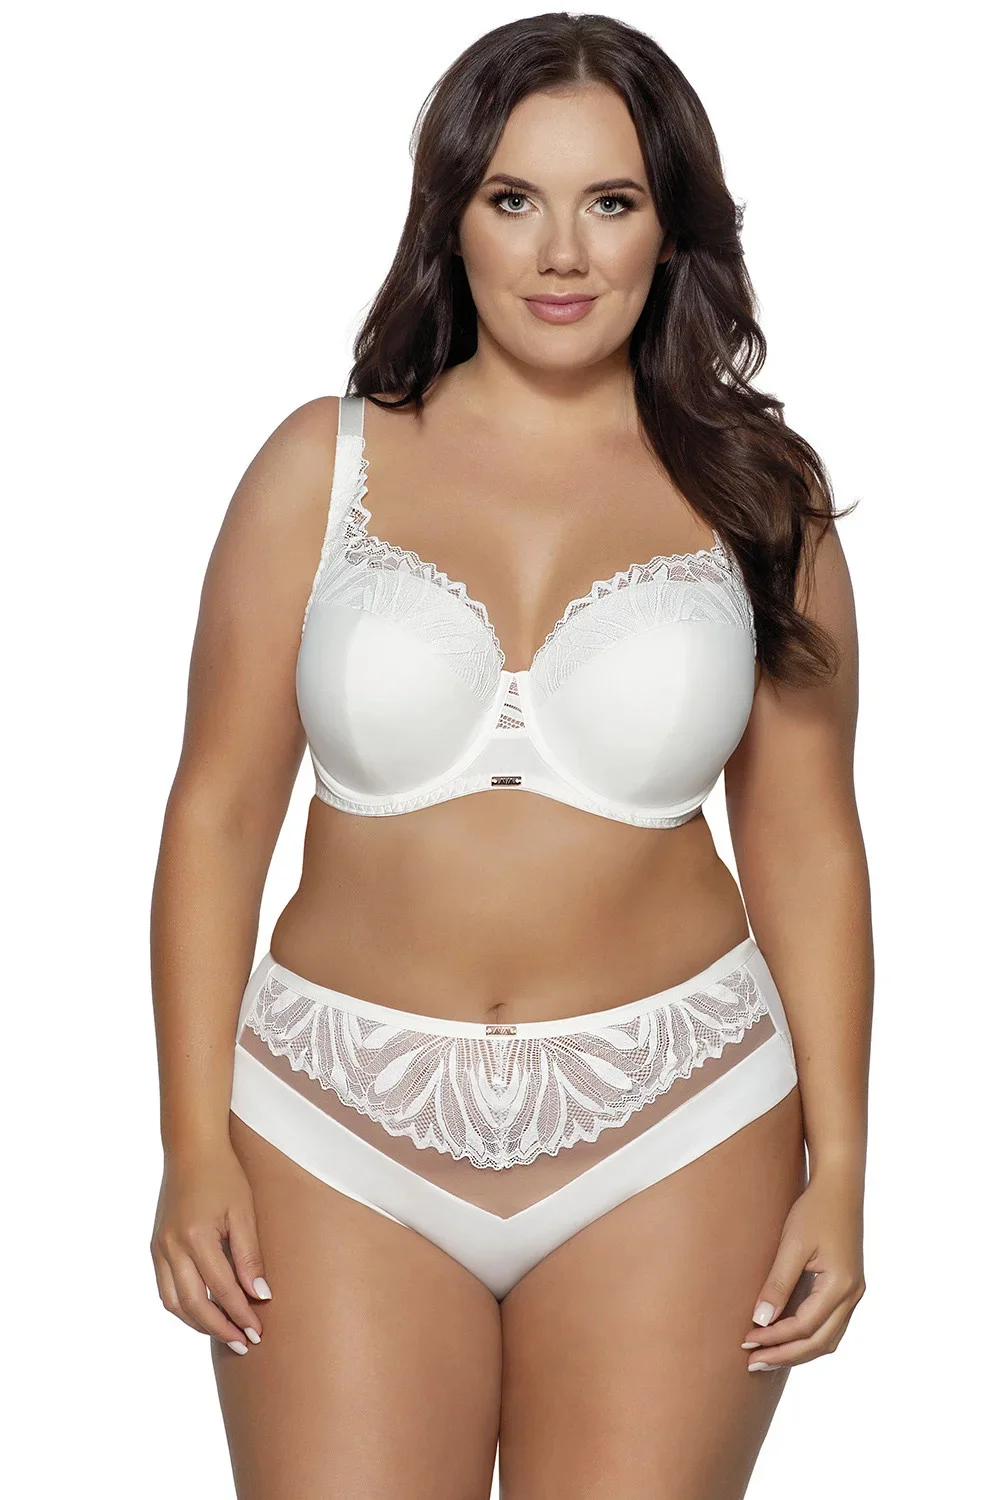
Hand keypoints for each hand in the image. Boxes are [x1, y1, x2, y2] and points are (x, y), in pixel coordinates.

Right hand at [150, 1141, 270, 1355]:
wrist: (191, 1149)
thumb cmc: (224, 1175)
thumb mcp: (244, 1211)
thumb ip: (250, 1254)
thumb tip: (260, 1295)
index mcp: (196, 1236)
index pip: (221, 1289)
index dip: (240, 1314)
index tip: (258, 1332)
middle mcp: (172, 1246)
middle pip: (194, 1304)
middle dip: (220, 1328)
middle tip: (243, 1343)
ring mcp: (159, 1247)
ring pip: (173, 1303)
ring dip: (198, 1324)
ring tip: (224, 1333)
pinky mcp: (155, 1246)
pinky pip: (164, 1288)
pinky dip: (182, 1307)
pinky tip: (201, 1312)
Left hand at [742, 1169, 864, 1370]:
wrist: (839, 1187)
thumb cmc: (814, 1210)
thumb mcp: (792, 1245)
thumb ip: (778, 1284)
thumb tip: (760, 1321)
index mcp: (841, 1285)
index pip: (805, 1326)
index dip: (775, 1338)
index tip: (747, 1342)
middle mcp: (853, 1295)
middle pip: (820, 1342)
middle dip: (786, 1354)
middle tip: (753, 1362)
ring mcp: (854, 1293)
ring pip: (828, 1338)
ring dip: (798, 1350)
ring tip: (767, 1356)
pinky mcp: (848, 1287)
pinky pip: (830, 1324)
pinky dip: (808, 1336)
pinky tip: (786, 1336)